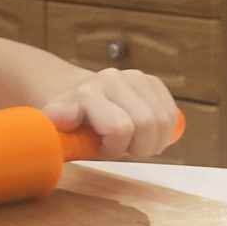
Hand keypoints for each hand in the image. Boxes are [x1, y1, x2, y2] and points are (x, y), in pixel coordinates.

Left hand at [44, 69, 180, 159]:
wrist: (73, 91)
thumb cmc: (66, 118)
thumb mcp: (54, 125)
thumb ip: (58, 122)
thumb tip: (65, 117)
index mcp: (87, 92)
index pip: (120, 128)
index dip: (114, 149)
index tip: (100, 148)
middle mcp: (112, 78)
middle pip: (147, 125)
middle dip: (137, 147)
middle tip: (122, 149)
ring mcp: (135, 77)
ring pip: (164, 120)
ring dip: (153, 141)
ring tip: (134, 143)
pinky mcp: (152, 81)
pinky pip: (172, 114)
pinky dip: (164, 132)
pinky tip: (148, 135)